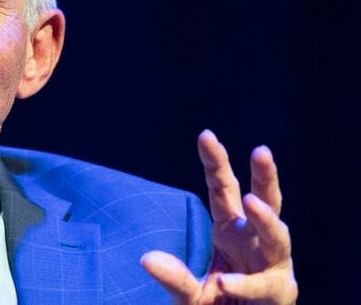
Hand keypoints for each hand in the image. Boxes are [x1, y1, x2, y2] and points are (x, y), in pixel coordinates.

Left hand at [140, 130, 297, 303]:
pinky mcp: (278, 291)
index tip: (205, 135)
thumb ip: (173, 277)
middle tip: (261, 150)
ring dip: (265, 218)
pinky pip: (263, 285)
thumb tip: (146, 258)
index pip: (222, 190)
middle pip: (264, 201)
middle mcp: (253, 240)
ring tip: (250, 203)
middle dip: (265, 176)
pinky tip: (225, 282)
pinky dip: (244, 283)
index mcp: (229, 229)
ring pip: (277, 236)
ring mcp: (271, 264)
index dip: (216, 163)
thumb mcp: (188, 294)